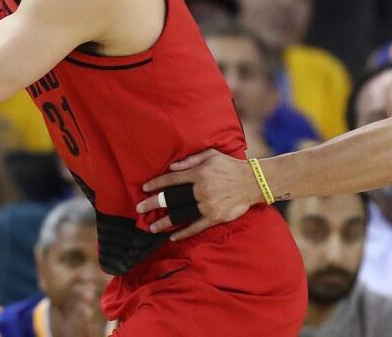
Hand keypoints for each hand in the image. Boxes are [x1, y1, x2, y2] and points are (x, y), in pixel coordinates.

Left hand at [136, 149, 262, 240]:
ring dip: (164, 221)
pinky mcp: (215, 217)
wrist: (253, 182)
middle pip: (172, 198)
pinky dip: (183, 232)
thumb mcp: (211, 155)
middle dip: (153, 203)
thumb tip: (172, 167)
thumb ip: (190, 160)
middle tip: (139, 208)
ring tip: (151, 227)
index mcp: (199, 173)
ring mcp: (207, 205)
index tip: (145, 188)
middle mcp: (201, 190)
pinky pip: (196, 227)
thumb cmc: (230, 166)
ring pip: (181, 214)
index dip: (157, 183)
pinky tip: (172, 236)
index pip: (172, 179)